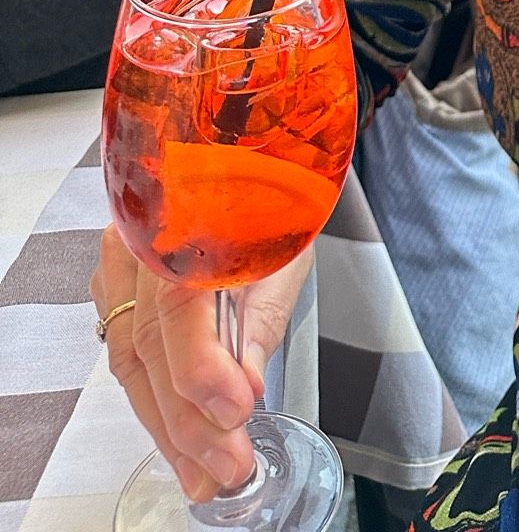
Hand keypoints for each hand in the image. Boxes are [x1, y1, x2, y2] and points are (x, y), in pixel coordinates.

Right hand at [92, 225, 310, 501]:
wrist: (249, 163)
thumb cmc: (272, 201)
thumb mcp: (284, 253)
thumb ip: (260, 320)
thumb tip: (244, 388)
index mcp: (185, 218)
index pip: (176, 305)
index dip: (201, 369)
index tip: (237, 411)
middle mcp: (140, 238)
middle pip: (148, 344)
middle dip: (187, 420)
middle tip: (225, 467)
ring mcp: (121, 261)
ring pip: (129, 359)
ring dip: (167, 424)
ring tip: (202, 471)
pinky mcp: (118, 283)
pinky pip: (125, 351)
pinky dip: (154, 399)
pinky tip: (178, 435)